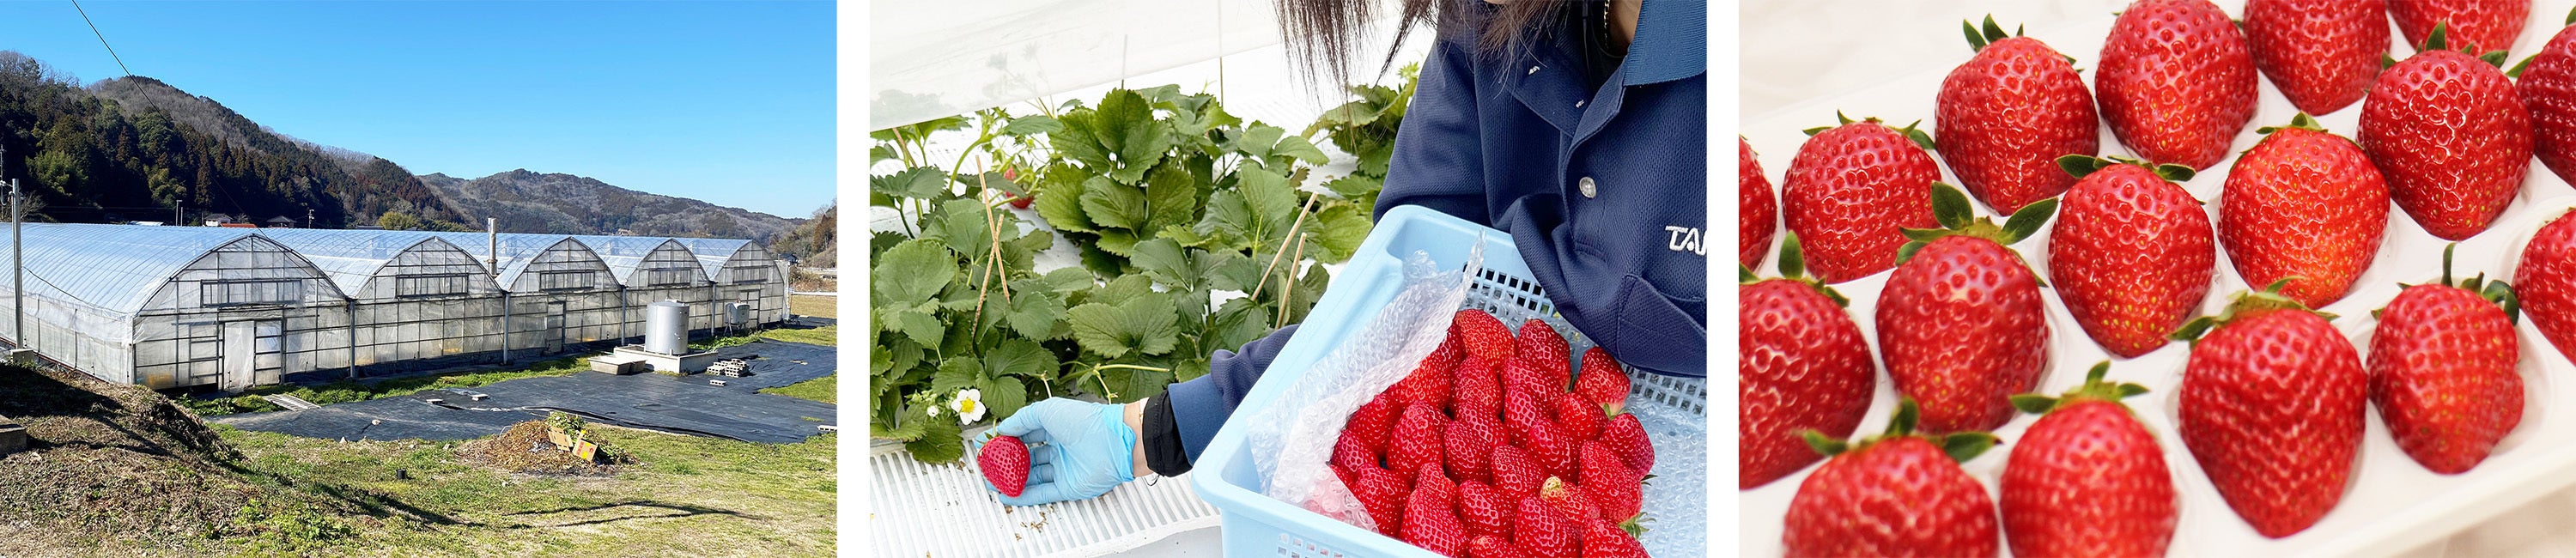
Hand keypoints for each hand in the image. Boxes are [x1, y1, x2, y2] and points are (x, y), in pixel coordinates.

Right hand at [981, 397, 1138, 505]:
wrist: (1115, 442)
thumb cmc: (1086, 421)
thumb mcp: (1047, 411)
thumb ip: (1022, 419)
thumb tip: (1003, 429)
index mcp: (1056, 428)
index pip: (1026, 435)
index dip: (1007, 440)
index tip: (990, 444)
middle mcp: (1060, 448)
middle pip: (1028, 459)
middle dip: (1007, 463)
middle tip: (989, 467)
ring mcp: (1064, 468)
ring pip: (1033, 477)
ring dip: (1012, 481)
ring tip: (993, 482)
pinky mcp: (1068, 487)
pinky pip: (1042, 493)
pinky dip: (1024, 496)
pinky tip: (1008, 495)